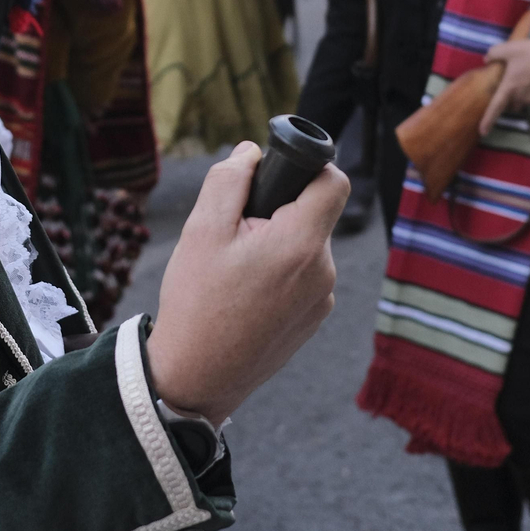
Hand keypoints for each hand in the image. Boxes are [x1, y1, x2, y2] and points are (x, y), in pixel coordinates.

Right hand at [147, 142, 344, 426]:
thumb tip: (251, 152)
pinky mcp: (314, 320)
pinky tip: (245, 296)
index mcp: (300, 244)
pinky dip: (280, 274)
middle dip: (278, 211)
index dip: (309, 167)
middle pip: (313, 215)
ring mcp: (323, 300)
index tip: (276, 176)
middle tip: (234, 234)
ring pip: (306, 246)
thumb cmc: (196, 302)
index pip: (333, 182)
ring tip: (234, 272)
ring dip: (277, 244)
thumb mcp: (201, 230)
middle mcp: (323, 272)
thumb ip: (229, 179)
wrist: (196, 377)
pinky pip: (304, 277)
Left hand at [478, 39, 529, 135]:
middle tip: (512, 77)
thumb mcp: (511, 48)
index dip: (488, 120)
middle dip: (508, 95)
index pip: (496, 108)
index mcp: (510, 88)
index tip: (482, 132)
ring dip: (521, 92)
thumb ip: (494, 53)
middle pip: (510, 102)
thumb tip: (486, 59)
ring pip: (522, 100)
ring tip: (526, 73)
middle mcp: (522, 97)